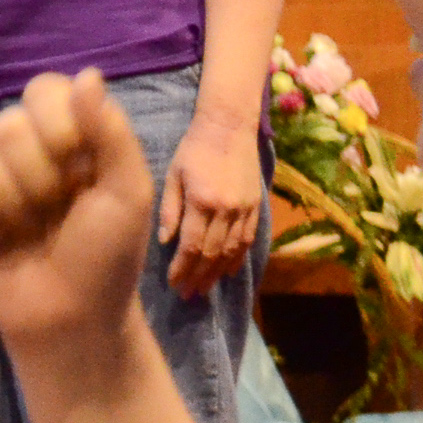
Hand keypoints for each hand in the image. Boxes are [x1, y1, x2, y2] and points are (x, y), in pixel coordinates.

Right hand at [0, 70, 155, 354]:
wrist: (72, 317)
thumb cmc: (108, 256)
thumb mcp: (128, 191)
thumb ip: (110, 132)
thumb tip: (87, 75)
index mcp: (63, 139)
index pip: (42, 90)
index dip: (56, 121)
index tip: (79, 160)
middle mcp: (17, 152)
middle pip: (7, 123)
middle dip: (38, 173)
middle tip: (55, 210)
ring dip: (7, 199)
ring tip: (25, 230)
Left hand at [158, 110, 267, 297]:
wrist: (229, 127)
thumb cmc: (193, 149)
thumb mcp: (172, 175)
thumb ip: (169, 209)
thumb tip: (165, 242)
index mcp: (202, 201)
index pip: (192, 245)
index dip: (182, 268)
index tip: (173, 284)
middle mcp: (227, 209)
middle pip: (213, 253)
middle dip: (199, 277)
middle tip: (188, 295)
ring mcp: (245, 209)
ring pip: (233, 250)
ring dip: (218, 273)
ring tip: (205, 289)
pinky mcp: (257, 205)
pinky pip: (248, 238)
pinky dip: (238, 258)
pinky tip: (229, 272)